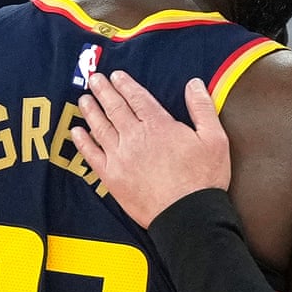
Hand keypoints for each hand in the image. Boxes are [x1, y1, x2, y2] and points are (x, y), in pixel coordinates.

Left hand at [74, 71, 230, 227]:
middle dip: (103, 91)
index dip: (125, 85)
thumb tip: (194, 84)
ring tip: (83, 100)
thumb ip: (202, 108)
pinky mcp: (112, 178)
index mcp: (159, 126)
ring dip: (90, 111)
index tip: (116, 76)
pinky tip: (77, 132)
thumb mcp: (214, 139)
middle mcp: (135, 137)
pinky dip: (83, 142)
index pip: (137, 98)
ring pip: (100, 127)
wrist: (188, 215)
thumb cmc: (204, 179)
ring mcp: (120, 157)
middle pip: (115, 108)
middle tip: (94, 80)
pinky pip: (92, 155)